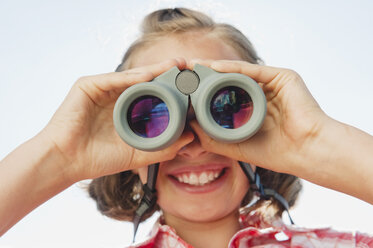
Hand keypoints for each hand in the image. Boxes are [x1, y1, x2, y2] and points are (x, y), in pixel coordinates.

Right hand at [41, 58, 193, 181]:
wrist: (68, 162)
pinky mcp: (87, 86)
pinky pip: (112, 79)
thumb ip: (163, 146)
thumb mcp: (138, 153)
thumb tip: (191, 137)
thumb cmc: (100, 159)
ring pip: (131, 77)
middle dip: (166, 74)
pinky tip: (148, 76)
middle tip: (187, 67)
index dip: (172, 89)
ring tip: (174, 66)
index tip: (191, 86)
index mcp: (127, 110)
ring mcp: (102, 90)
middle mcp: (116, 96)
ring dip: (153, 70)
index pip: (153, 95)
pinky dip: (129, 77)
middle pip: (145, 82)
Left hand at [187, 59, 328, 174]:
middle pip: (229, 81)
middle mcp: (262, 92)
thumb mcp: (235, 144)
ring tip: (192, 68)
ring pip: (238, 73)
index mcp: (253, 107)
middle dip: (205, 77)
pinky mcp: (282, 76)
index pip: (224, 96)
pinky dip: (232, 68)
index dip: (203, 93)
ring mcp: (272, 83)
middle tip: (182, 74)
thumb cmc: (276, 152)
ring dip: (214, 69)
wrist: (306, 152)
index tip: (183, 91)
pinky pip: (252, 70)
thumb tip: (188, 127)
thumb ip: (212, 137)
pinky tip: (213, 68)